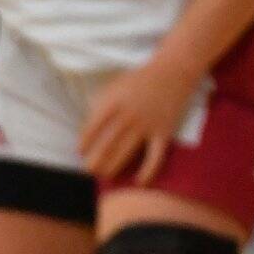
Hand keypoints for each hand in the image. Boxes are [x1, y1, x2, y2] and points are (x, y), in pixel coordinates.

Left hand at [78, 59, 202, 184]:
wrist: (173, 71)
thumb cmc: (140, 79)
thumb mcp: (115, 86)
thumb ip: (101, 104)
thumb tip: (88, 128)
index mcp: (113, 103)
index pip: (92, 127)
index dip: (85, 142)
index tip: (80, 152)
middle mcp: (128, 116)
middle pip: (107, 144)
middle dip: (96, 160)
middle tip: (89, 171)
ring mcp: (147, 125)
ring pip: (126, 152)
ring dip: (113, 167)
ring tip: (105, 176)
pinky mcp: (164, 133)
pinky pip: (155, 156)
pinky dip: (148, 171)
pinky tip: (139, 181)